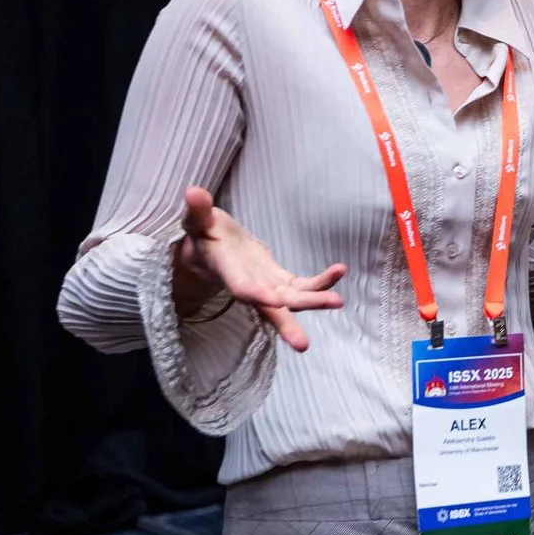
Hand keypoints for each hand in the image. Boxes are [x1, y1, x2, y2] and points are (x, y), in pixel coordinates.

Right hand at [171, 187, 346, 350]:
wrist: (210, 250)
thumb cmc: (203, 234)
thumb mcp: (197, 220)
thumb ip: (198, 211)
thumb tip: (193, 191)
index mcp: (227, 270)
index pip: (241, 287)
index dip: (255, 294)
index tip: (272, 302)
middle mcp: (249, 285)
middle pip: (269, 307)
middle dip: (286, 323)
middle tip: (302, 343)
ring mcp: (266, 285)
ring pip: (291, 300)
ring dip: (314, 301)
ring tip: (338, 301)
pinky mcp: (279, 280)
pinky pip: (302, 285)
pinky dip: (321, 281)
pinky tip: (340, 271)